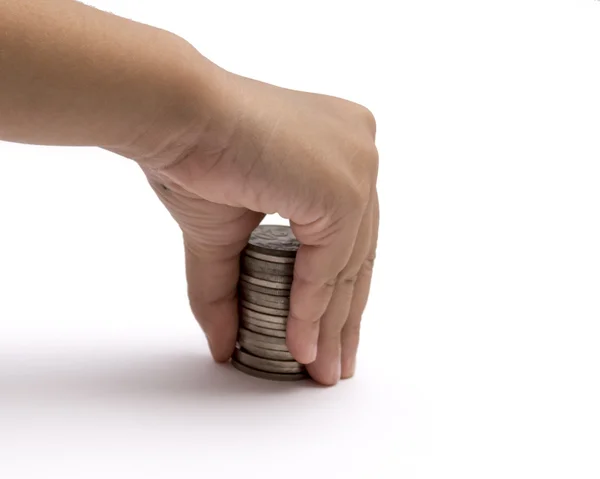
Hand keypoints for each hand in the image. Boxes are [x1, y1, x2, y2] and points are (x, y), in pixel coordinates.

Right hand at [132, 62, 378, 385]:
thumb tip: (224, 346)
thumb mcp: (224, 236)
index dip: (338, 288)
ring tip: (318, 367)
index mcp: (338, 148)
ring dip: (332, 322)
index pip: (348, 231)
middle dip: (343, 316)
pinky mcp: (344, 188)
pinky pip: (331, 263)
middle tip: (332, 362)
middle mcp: (357, 149)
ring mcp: (357, 165)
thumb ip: (231, 289)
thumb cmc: (195, 153)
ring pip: (349, 263)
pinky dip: (313, 306)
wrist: (176, 117)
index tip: (326, 333)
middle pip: (357, 251)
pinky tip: (301, 343)